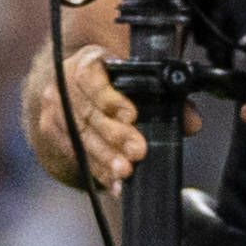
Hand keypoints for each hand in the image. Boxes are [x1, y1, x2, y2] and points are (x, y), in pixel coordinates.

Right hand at [24, 41, 194, 190]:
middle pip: (88, 112)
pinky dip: (98, 170)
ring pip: (81, 136)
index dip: (109, 96)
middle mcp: (65, 83)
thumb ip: (169, 98)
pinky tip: (114, 183)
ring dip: (105, 157)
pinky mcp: (53, 132)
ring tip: (126, 171)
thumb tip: (192, 123)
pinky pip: (76, 154)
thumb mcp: (142, 81)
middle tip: (137, 151)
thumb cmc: (119, 82)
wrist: (81, 87)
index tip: (131, 115)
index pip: (90, 76)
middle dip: (115, 135)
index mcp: (88, 62)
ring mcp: (56, 109)